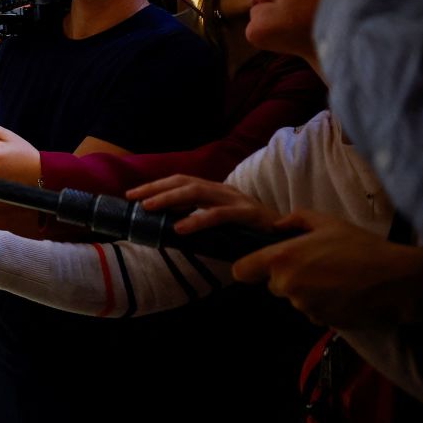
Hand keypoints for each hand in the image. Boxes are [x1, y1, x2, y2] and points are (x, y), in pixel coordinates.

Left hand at [127, 174, 280, 231]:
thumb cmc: (250, 235)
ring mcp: (237, 200)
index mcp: (215, 192)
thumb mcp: (220, 226)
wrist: (291, 241)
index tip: (131, 194)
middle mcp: (224, 191)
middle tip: (134, 198)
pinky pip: (220, 215)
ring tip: (149, 208)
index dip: (155, 186)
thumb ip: (198, 222)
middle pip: (185, 182)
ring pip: (198, 191)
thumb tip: (166, 229)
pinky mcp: (249, 215)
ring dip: (170, 198)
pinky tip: (181, 228)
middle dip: (156, 188)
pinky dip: (198, 220)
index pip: (180, 181)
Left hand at [231, 209, 422, 329]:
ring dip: (306, 291)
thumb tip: (276, 227)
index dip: (249, 267)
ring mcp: (304, 306)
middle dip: (286, 276)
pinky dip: (322, 304)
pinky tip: (341, 291)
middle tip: (313, 264)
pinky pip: (312, 311)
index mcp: (281, 259)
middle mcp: (287, 285)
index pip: (241, 271)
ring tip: (332, 277)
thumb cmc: (359, 245)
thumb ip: (294, 220)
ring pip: (294, 299)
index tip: (260, 264)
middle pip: (272, 285)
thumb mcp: (325, 221)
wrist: (394, 277)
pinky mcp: (321, 321)